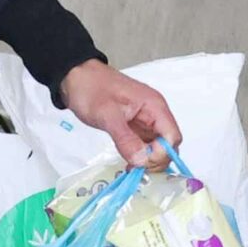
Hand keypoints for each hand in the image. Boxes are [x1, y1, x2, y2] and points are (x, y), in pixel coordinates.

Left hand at [60, 60, 181, 167]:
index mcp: (154, 106)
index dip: (162, 153)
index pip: (172, 136)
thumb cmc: (91, 89)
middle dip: (156, 159)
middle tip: (137, 169)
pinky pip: (145, 145)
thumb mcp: (108, 115)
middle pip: (168, 144)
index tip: (143, 162)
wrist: (75, 78)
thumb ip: (126, 139)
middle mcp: (154, 114)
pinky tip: (129, 163)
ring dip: (148, 160)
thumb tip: (142, 160)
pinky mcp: (135, 126)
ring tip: (131, 168)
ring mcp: (145, 121)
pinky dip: (140, 156)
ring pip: (157, 146)